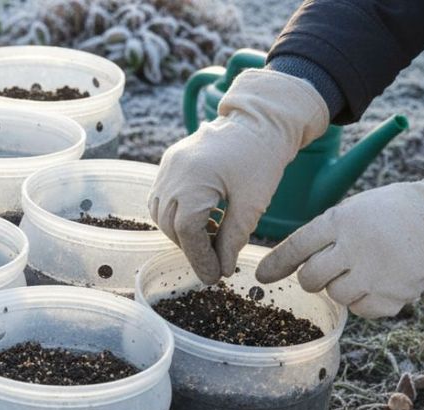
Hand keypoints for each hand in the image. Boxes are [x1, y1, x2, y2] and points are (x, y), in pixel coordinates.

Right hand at [148, 69, 328, 283]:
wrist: (260, 119)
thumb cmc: (262, 159)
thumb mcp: (252, 204)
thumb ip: (233, 239)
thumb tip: (223, 269)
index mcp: (194, 182)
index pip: (188, 232)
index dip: (200, 259)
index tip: (214, 277)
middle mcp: (173, 174)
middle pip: (171, 226)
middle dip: (191, 248)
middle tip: (214, 263)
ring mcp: (167, 167)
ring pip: (162, 214)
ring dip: (181, 232)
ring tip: (209, 238)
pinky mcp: (169, 162)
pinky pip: (162, 197)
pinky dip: (177, 214)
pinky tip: (201, 218)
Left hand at [256, 162, 423, 317]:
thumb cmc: (385, 214)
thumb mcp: (350, 211)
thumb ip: (318, 236)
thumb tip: (277, 267)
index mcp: (341, 221)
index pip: (297, 247)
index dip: (276, 265)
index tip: (261, 277)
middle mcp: (356, 247)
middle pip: (310, 279)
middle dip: (313, 278)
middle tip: (331, 268)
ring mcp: (376, 274)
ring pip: (335, 296)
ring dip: (341, 288)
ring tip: (362, 269)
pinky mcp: (393, 295)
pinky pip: (361, 310)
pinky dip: (364, 300)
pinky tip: (378, 281)